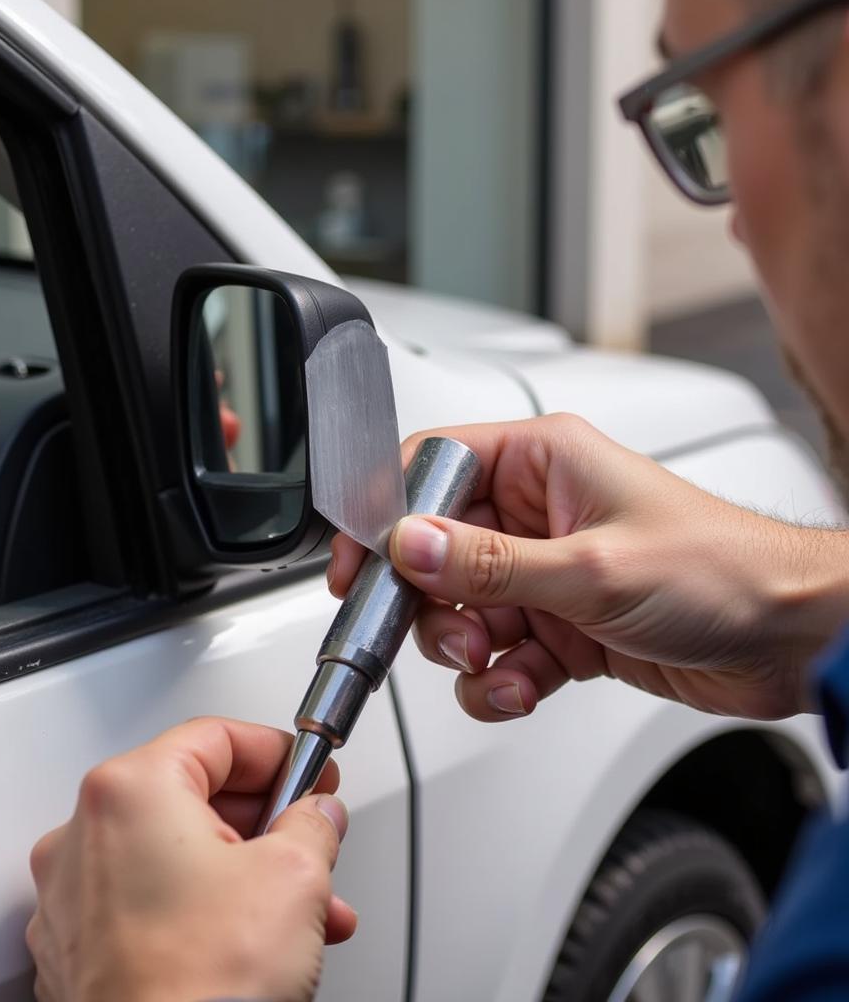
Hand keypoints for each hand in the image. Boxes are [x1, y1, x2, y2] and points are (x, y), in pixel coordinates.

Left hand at [26, 718, 355, 1001]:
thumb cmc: (198, 990)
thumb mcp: (295, 876)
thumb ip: (314, 823)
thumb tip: (317, 815)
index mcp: (128, 793)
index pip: (215, 736)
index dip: (277, 752)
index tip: (310, 772)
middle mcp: (83, 837)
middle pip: (193, 794)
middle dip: (266, 820)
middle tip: (308, 834)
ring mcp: (73, 899)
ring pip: (177, 855)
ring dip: (246, 872)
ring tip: (303, 904)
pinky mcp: (78, 951)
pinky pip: (152, 903)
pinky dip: (204, 908)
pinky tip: (255, 937)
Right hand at [329, 415, 848, 722]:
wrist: (794, 639)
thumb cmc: (723, 569)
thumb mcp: (593, 567)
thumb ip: (490, 564)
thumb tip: (409, 545)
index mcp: (541, 463)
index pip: (430, 470)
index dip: (385, 516)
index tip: (359, 566)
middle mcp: (536, 513)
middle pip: (435, 552)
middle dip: (435, 604)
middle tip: (455, 636)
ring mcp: (546, 571)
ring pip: (462, 610)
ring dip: (468, 649)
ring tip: (498, 667)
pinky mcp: (559, 623)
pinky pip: (499, 654)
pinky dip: (500, 681)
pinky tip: (522, 689)